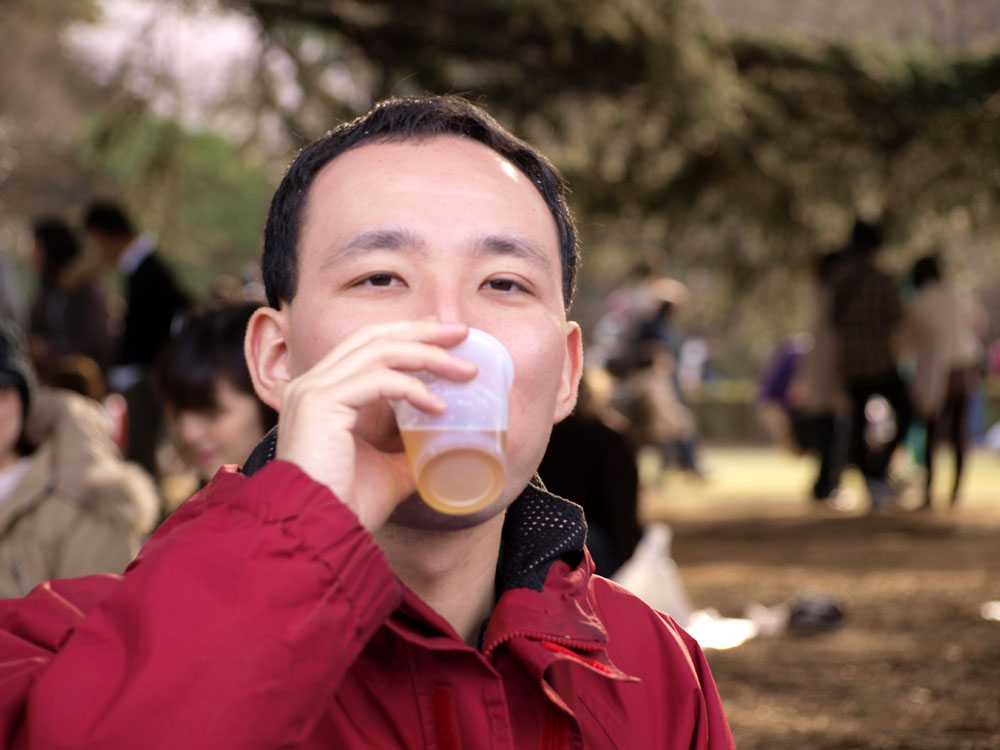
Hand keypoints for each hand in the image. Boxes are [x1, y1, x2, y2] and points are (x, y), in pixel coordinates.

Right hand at [275, 320, 475, 530]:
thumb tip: (445, 442)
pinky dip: (413, 388)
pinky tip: (439, 405)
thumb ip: (409, 449)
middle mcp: (311, 384)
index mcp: (321, 393)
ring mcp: (313, 391)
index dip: (405, 333)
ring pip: (379, 351)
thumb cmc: (347, 505)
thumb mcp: (389, 469)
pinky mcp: (320, 405)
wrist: (317, 533)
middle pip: (372, 335)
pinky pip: (378, 382)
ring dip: (428, 355)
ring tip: (465, 370)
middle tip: (462, 332)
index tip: (443, 334)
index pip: (364, 344)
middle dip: (421, 330)